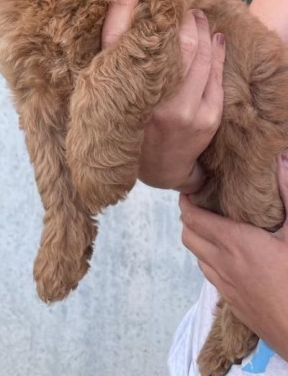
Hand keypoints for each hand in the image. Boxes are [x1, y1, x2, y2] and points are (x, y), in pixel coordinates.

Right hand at [101, 0, 225, 193]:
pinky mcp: (205, 119)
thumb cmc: (126, 115)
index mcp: (123, 90)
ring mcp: (183, 111)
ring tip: (199, 19)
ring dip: (203, 32)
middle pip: (176, 44)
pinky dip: (218, 53)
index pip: (128, 37)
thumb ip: (115, 30)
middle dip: (184, 20)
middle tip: (184, 7)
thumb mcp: (107, 79)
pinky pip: (215, 77)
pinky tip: (216, 40)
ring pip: (199, 57)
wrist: (155, 165)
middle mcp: (152, 101)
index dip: (141, 8)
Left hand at [180, 153, 287, 359]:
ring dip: (198, 240)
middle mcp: (222, 263)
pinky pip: (209, 275)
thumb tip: (280, 159)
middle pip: (187, 235)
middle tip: (201, 204)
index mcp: (234, 242)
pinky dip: (209, 260)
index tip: (189, 188)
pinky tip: (228, 257)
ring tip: (213, 228)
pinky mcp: (232, 303)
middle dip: (188, 218)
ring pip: (196, 256)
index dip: (185, 201)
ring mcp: (225, 285)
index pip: (192, 217)